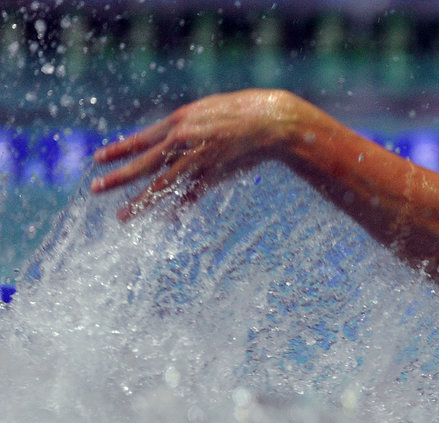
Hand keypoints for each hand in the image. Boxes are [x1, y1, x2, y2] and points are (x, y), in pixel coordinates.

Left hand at [90, 89, 298, 219]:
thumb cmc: (237, 113)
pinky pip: (191, 196)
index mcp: (178, 122)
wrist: (269, 123)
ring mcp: (199, 161)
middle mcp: (183, 143)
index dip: (118, 149)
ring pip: (163, 186)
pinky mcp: (215, 176)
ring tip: (121, 215)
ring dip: (140, 202)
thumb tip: (162, 141)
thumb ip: (181, 127)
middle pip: (144, 164)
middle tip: (95, 188)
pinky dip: (177, 209)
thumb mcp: (202, 111)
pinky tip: (163, 221)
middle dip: (117, 177)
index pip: (140, 139)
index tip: (97, 159)